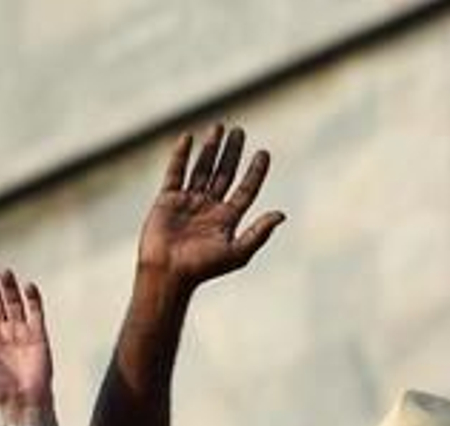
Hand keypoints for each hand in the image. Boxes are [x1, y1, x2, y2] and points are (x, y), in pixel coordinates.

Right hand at [137, 124, 284, 288]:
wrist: (167, 273)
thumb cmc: (202, 268)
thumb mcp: (237, 252)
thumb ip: (259, 233)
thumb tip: (282, 214)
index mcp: (226, 218)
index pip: (245, 189)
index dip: (255, 172)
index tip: (263, 153)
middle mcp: (208, 207)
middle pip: (224, 173)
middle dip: (232, 153)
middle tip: (239, 132)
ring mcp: (187, 202)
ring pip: (201, 169)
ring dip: (210, 149)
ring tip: (218, 128)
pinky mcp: (167, 200)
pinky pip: (175, 173)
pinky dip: (180, 155)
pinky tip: (188, 137)